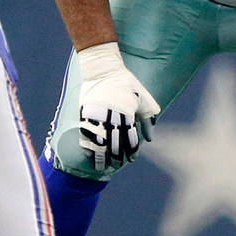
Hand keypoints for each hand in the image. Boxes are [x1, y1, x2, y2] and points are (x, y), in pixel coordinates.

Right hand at [78, 43, 159, 170]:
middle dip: (116, 158)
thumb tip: (149, 138)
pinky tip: (89, 153)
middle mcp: (112, 117)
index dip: (131, 152)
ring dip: (100, 156)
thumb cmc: (127, 83)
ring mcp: (97, 115)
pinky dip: (87, 145)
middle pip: (114, 144)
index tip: (131, 159)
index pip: (130, 140)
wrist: (103, 69)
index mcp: (127, 114)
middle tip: (116, 165)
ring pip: (99, 142)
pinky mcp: (86, 113)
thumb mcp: (143, 98)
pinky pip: (86, 133)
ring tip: (101, 166)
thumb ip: (147, 119)